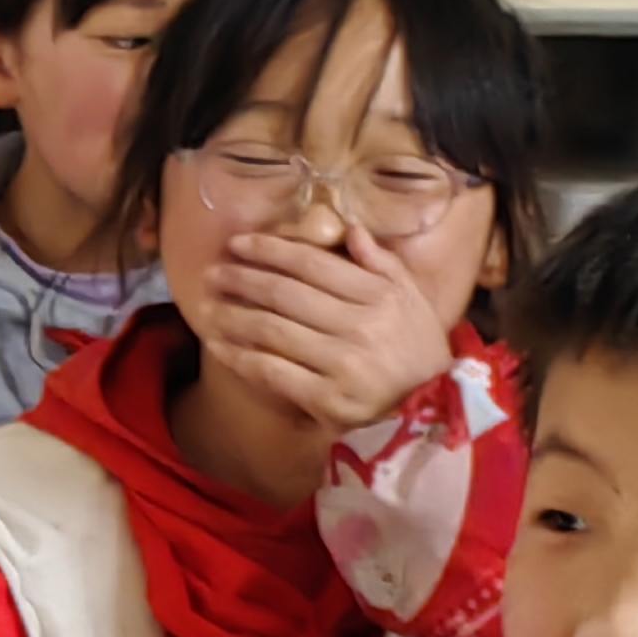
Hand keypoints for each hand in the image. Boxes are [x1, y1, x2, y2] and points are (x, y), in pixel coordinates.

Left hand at [182, 225, 461, 436]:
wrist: (432, 408)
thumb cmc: (416, 348)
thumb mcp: (412, 298)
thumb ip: (381, 262)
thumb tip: (350, 228)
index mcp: (379, 295)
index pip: (312, 264)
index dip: (271, 251)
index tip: (238, 243)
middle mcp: (361, 325)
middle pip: (286, 294)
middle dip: (242, 280)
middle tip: (211, 274)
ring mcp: (343, 363)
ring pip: (273, 330)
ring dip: (232, 316)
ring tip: (205, 307)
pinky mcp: (327, 398)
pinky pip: (273, 371)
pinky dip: (240, 357)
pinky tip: (219, 347)